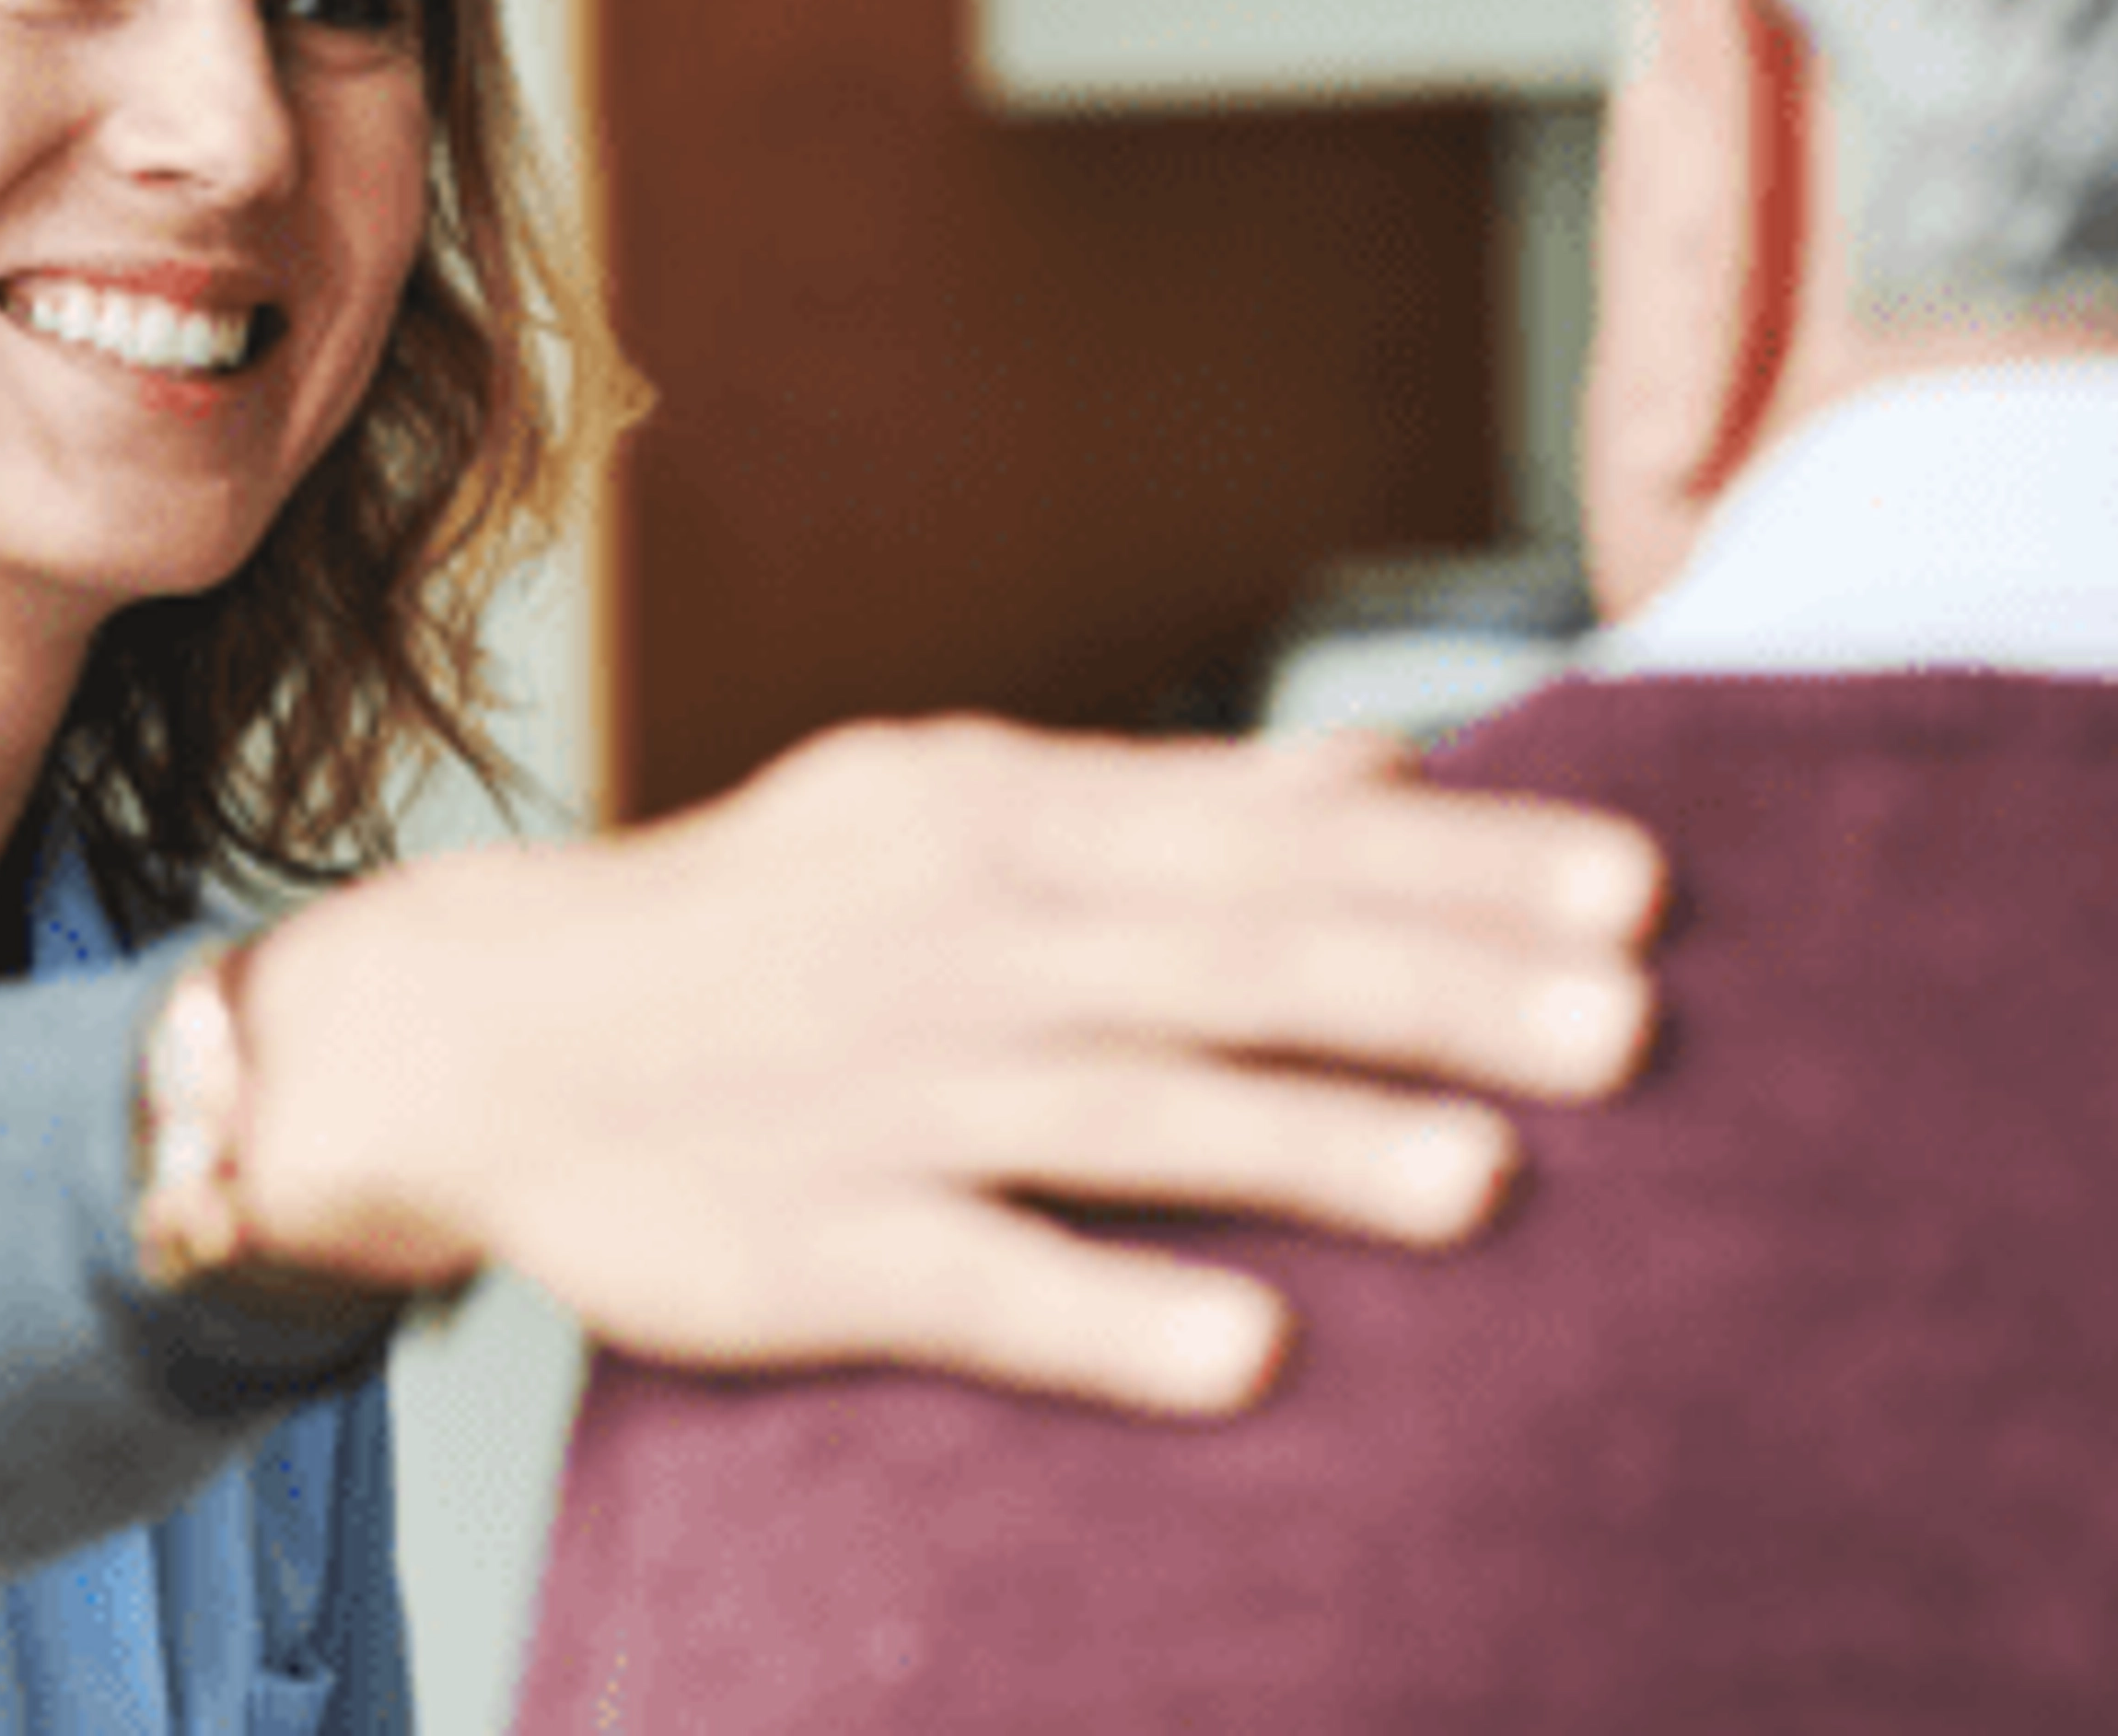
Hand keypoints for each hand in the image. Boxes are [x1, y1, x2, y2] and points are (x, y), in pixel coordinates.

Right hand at [230, 717, 1661, 1416]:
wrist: (482, 1026)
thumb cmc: (762, 917)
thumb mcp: (948, 801)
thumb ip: (1178, 793)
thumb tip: (1397, 765)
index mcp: (1000, 815)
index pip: (1264, 835)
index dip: (1457, 867)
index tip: (1635, 889)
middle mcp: (957, 941)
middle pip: (1223, 960)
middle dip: (1430, 988)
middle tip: (1628, 1027)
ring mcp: (880, 1094)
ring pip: (1120, 1111)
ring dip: (1305, 1141)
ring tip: (1489, 1180)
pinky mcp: (803, 1242)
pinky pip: (970, 1277)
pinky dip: (1104, 1310)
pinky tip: (1248, 1352)